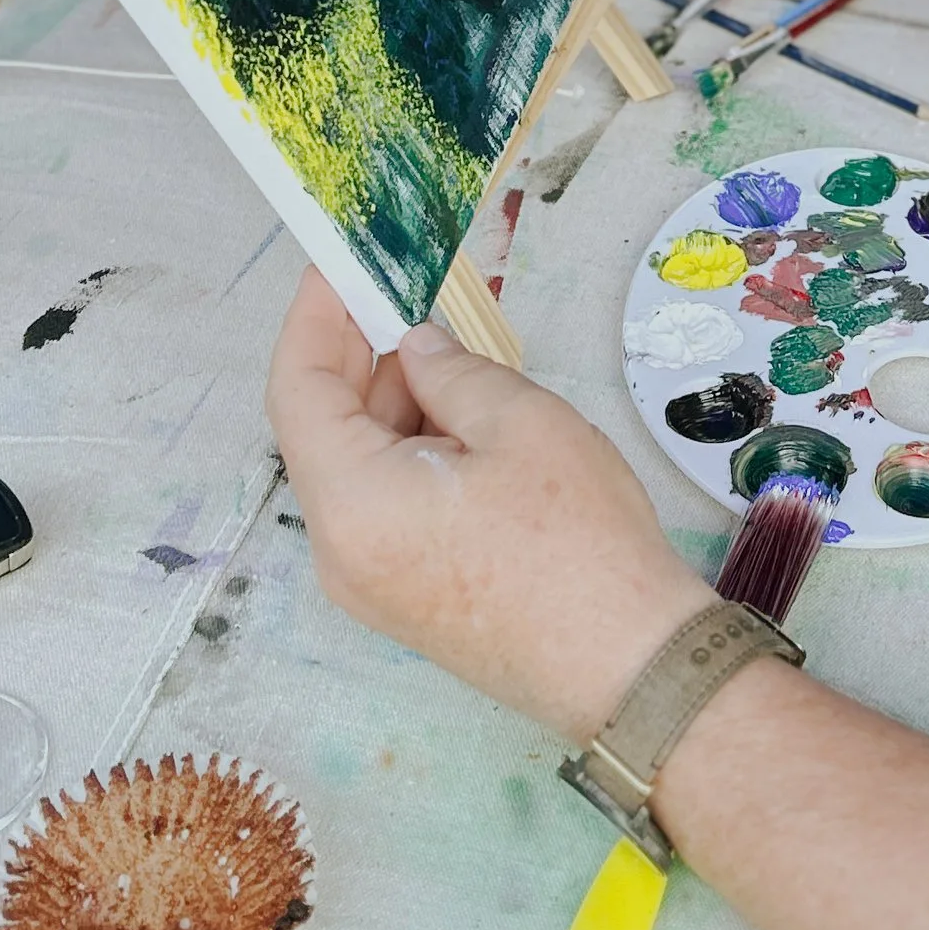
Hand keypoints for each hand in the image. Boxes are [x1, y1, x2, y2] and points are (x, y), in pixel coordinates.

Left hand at [266, 268, 704, 738]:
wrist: (630, 666)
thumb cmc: (578, 540)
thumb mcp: (520, 423)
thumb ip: (452, 371)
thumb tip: (415, 347)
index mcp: (352, 504)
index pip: (297, 389)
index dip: (314, 316)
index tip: (341, 263)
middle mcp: (341, 551)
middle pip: (324, 430)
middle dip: (359, 354)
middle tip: (405, 289)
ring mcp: (371, 583)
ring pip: (358, 468)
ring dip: (394, 402)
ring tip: (453, 349)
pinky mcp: (407, 598)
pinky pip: (385, 504)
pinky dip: (410, 449)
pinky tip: (463, 414)